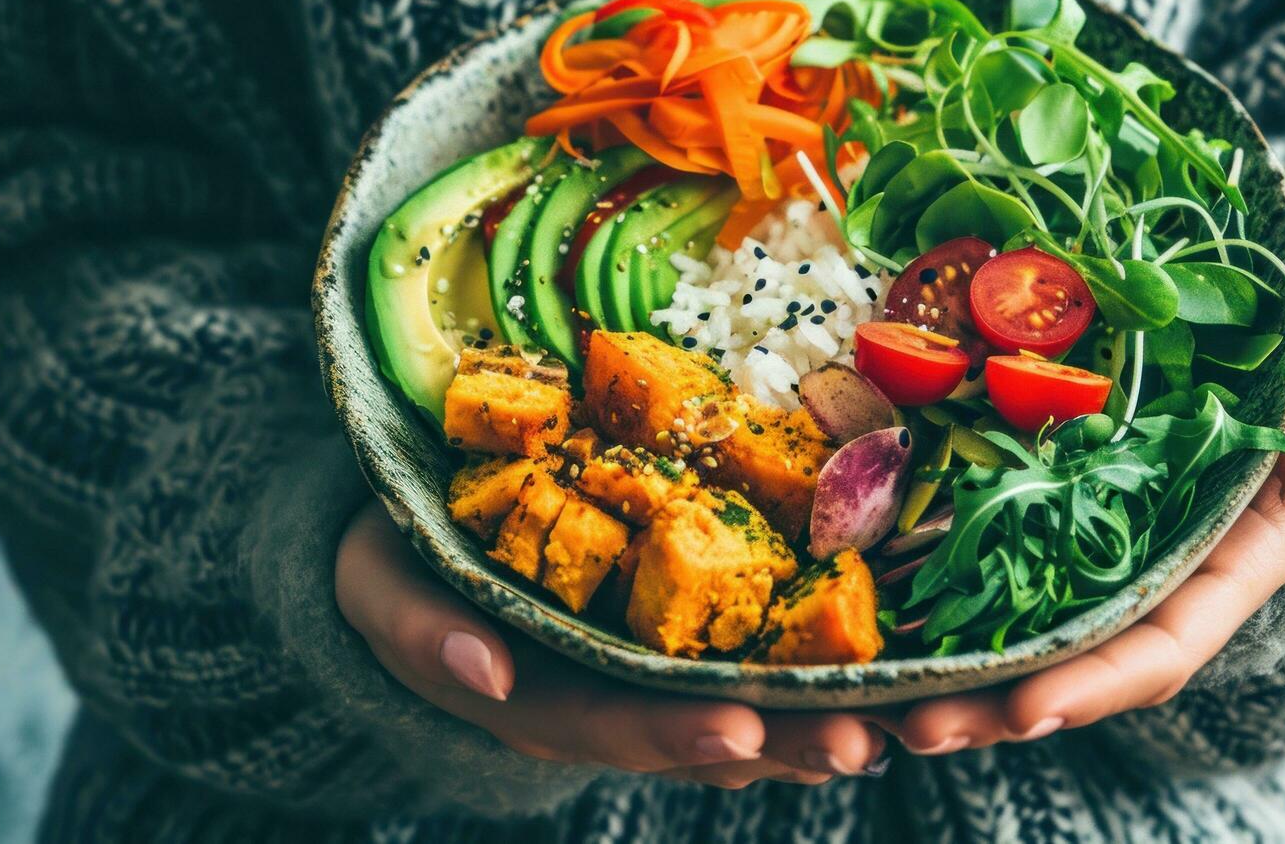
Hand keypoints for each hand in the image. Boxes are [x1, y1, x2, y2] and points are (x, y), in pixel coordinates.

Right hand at [335, 504, 886, 787]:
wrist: (422, 544)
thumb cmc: (399, 565)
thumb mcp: (382, 592)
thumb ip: (425, 634)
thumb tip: (491, 674)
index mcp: (544, 699)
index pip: (616, 727)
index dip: (677, 733)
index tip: (740, 728)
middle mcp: (615, 698)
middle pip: (708, 733)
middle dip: (785, 742)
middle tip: (857, 741)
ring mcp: (658, 667)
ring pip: (753, 704)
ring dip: (825, 714)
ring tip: (902, 719)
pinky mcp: (692, 623)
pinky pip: (763, 650)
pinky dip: (825, 662)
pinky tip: (888, 663)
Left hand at [887, 311, 1284, 752]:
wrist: (1256, 349)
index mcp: (1226, 569)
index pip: (1163, 647)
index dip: (1099, 684)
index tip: (1032, 711)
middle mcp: (1153, 582)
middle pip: (1072, 666)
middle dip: (997, 705)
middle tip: (917, 725)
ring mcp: (1092, 556)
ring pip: (1018, 634)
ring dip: (952, 676)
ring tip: (875, 705)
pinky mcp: (1044, 517)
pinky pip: (988, 568)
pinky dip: (936, 605)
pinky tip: (873, 626)